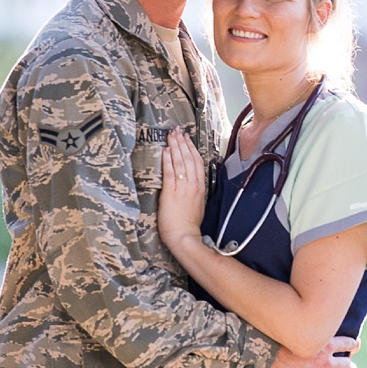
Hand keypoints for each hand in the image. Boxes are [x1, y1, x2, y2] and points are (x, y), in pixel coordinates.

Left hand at [158, 130, 209, 251]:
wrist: (184, 237)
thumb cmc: (188, 224)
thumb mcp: (197, 204)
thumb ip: (195, 191)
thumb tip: (190, 181)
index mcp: (200, 187)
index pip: (197, 162)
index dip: (192, 148)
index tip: (187, 138)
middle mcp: (193, 185)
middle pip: (189, 158)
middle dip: (183, 143)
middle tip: (177, 131)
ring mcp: (183, 188)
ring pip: (180, 162)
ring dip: (175, 147)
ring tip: (171, 136)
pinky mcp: (171, 193)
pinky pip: (170, 172)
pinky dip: (168, 160)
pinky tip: (166, 150)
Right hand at [266, 333, 358, 367]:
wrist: (265, 356)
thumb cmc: (280, 341)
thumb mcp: (301, 332)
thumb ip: (315, 334)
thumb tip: (324, 337)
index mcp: (325, 344)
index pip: (349, 344)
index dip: (353, 345)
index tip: (353, 347)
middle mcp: (325, 361)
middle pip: (347, 366)